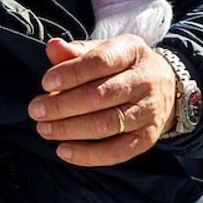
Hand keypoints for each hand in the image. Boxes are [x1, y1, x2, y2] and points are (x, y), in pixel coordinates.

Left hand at [27, 35, 177, 165]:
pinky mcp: (147, 138)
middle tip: (36, 110)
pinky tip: (63, 151)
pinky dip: (88, 155)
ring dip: (71, 129)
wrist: (166, 85)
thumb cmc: (122, 66)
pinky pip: (117, 151)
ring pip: (107, 124)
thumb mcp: (103, 51)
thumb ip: (76, 51)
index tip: (46, 82)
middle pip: (101, 96)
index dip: (72, 73)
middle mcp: (144, 80)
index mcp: (132, 51)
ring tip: (44, 129)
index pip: (101, 61)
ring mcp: (148, 111)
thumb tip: (52, 47)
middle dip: (64, 105)